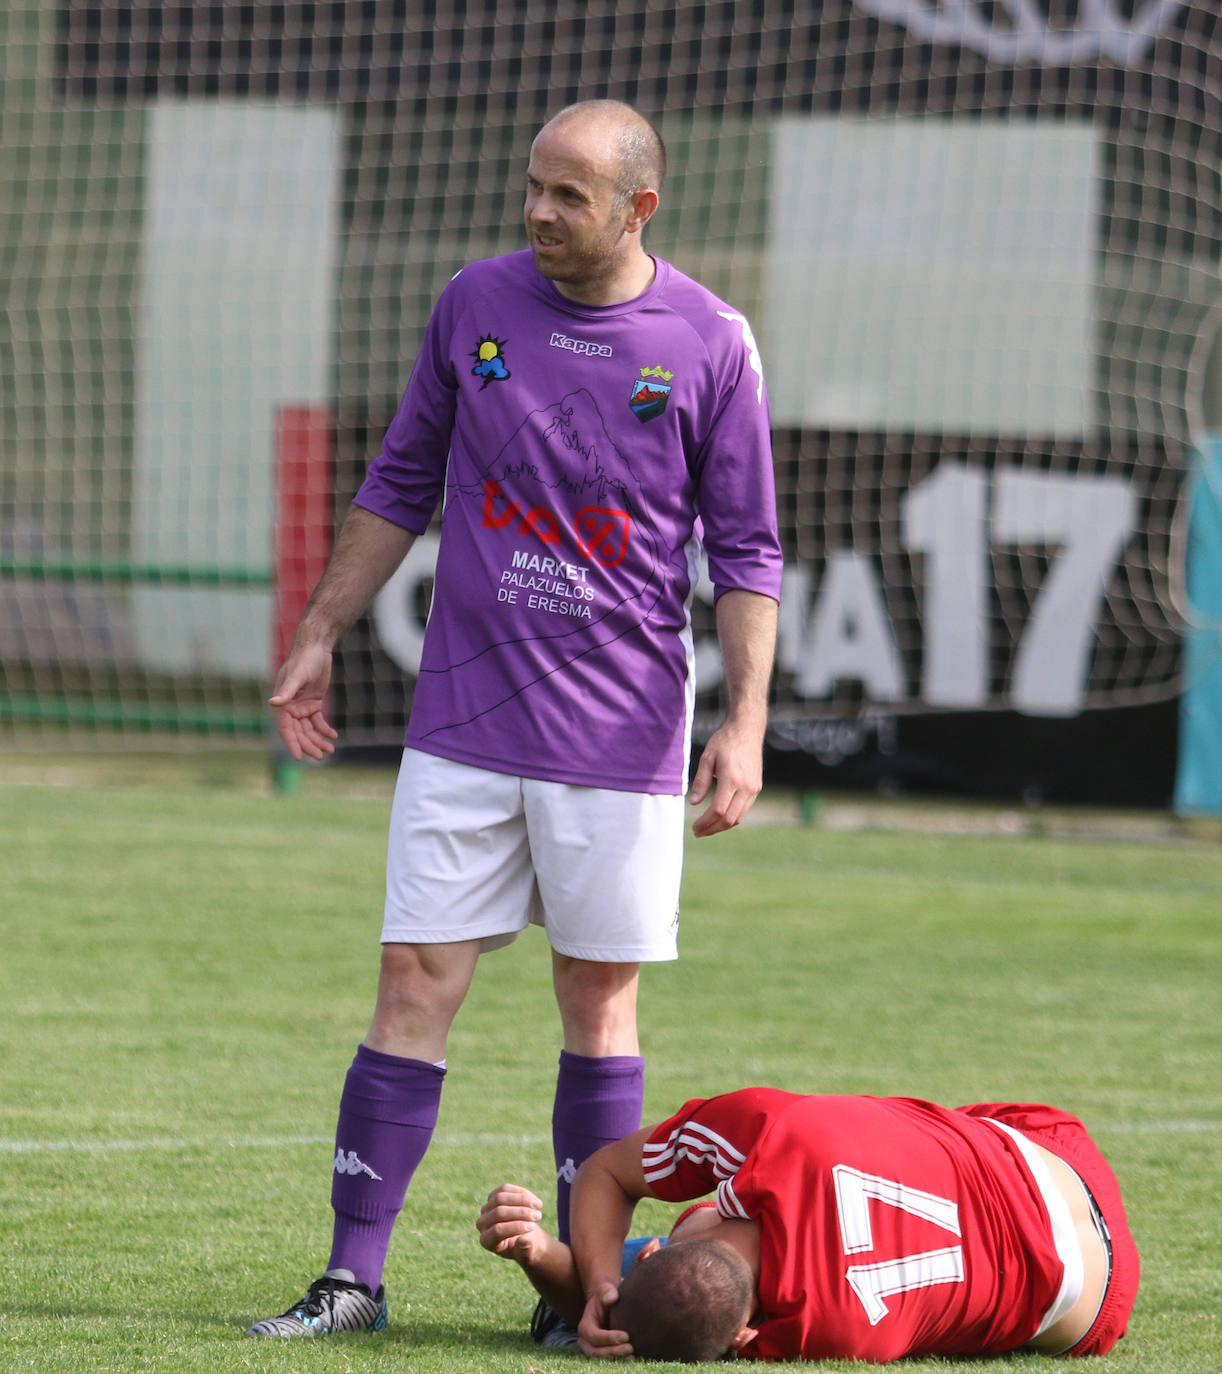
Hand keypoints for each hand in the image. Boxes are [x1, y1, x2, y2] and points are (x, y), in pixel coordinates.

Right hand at [269, 642, 337, 760]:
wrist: (316, 647)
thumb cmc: (304, 659)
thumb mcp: (297, 676)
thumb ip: (286, 691)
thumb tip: (272, 704)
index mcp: (283, 703)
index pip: (286, 728)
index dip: (292, 743)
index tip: (298, 757)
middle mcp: (291, 706)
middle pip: (299, 732)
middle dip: (308, 745)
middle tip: (320, 757)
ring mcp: (302, 705)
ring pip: (309, 729)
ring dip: (318, 740)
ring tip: (330, 750)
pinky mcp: (314, 702)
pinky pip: (318, 721)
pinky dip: (325, 729)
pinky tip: (333, 736)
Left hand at [475, 1184, 546, 1265]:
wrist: (523, 1236)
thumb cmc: (524, 1247)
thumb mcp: (526, 1253)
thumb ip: (525, 1249)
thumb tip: (525, 1240)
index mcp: (487, 1242)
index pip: (497, 1231)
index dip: (516, 1227)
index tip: (533, 1226)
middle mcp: (482, 1224)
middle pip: (499, 1212)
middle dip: (521, 1212)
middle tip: (538, 1216)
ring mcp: (486, 1208)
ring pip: (500, 1197)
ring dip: (522, 1200)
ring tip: (539, 1206)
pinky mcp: (493, 1196)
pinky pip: (505, 1189)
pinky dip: (522, 1192)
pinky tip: (534, 1200)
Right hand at [578, 1281, 632, 1358]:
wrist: (608, 1304)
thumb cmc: (606, 1296)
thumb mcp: (605, 1289)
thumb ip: (607, 1291)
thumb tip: (612, 1298)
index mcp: (584, 1326)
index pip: (594, 1336)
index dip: (608, 1338)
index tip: (626, 1335)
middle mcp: (586, 1341)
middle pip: (597, 1351)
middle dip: (613, 1352)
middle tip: (630, 1348)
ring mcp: (594, 1349)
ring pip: (603, 1358)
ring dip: (618, 1358)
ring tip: (633, 1355)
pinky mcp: (604, 1353)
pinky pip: (610, 1360)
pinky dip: (621, 1360)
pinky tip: (634, 1357)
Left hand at [688, 718, 762, 836]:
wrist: (747, 730)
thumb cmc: (725, 741)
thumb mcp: (707, 758)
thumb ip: (701, 781)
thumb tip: (694, 803)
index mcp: (732, 779)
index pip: (718, 810)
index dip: (705, 822)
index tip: (694, 827)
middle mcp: (746, 787)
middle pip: (729, 819)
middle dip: (712, 829)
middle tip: (697, 832)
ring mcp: (754, 789)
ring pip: (738, 817)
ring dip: (721, 827)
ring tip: (706, 829)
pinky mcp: (756, 788)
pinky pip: (743, 810)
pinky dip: (730, 818)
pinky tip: (718, 818)